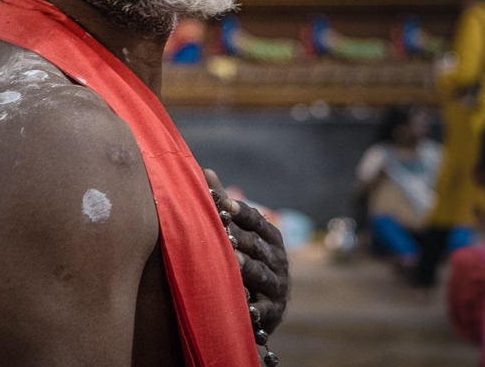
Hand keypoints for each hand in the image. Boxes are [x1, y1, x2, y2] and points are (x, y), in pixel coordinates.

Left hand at [203, 169, 289, 333]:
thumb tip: (206, 171)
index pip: (257, 221)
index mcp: (270, 238)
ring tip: (231, 261)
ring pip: (260, 274)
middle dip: (239, 239)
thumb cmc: (245, 261)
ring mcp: (277, 286)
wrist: (265, 307)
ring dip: (246, 268)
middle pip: (256, 246)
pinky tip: (240, 305)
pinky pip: (262, 310)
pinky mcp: (272, 313)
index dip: (242, 213)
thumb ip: (224, 206)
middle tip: (221, 233)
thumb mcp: (240, 235)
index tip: (226, 205)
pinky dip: (252, 308)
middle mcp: (277, 260)